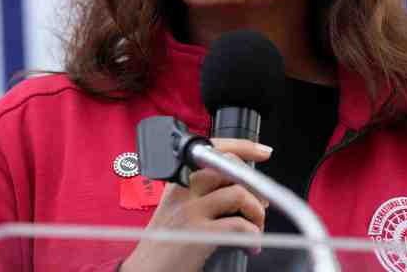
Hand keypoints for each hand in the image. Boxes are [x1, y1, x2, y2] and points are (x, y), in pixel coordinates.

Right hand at [119, 139, 272, 271]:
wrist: (144, 271)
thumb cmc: (163, 245)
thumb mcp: (176, 209)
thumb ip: (200, 193)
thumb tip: (240, 187)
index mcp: (178, 181)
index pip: (212, 149)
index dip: (243, 147)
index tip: (262, 151)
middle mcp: (183, 191)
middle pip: (230, 168)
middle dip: (256, 185)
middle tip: (262, 204)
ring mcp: (189, 211)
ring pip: (239, 194)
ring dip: (257, 212)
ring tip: (257, 228)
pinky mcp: (198, 234)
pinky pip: (238, 225)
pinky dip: (252, 234)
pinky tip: (250, 244)